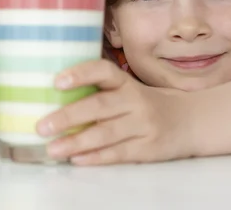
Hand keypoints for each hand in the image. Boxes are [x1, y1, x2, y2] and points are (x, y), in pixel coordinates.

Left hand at [36, 59, 194, 164]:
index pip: (103, 71)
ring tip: (52, 148)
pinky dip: (96, 157)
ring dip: (76, 142)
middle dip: (68, 117)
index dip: (81, 74)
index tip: (57, 81)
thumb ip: (98, 92)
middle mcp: (135, 100)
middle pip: (99, 106)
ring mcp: (144, 125)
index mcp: (125, 82)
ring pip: (106, 133)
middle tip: (42, 126)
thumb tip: (51, 100)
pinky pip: (118, 153)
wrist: (189, 121)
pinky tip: (77, 160)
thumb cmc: (144, 103)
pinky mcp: (148, 148)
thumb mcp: (126, 90)